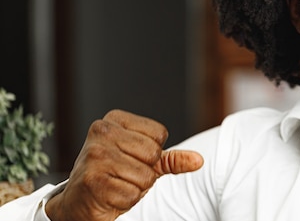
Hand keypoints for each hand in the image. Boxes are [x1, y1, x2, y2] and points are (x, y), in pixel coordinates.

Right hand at [45, 110, 203, 220]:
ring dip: (136, 187)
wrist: (79, 202)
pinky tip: (110, 195)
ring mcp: (95, 156)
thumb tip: (198, 160)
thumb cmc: (113, 176)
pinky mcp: (94, 181)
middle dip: (146, 171)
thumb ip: (171, 159)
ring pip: (145, 176)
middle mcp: (102, 132)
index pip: (160, 134)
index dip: (153, 153)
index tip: (131, 158)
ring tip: (117, 184)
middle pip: (154, 153)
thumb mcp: (144, 162)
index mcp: (114, 119)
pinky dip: (126, 200)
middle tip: (124, 174)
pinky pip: (132, 194)